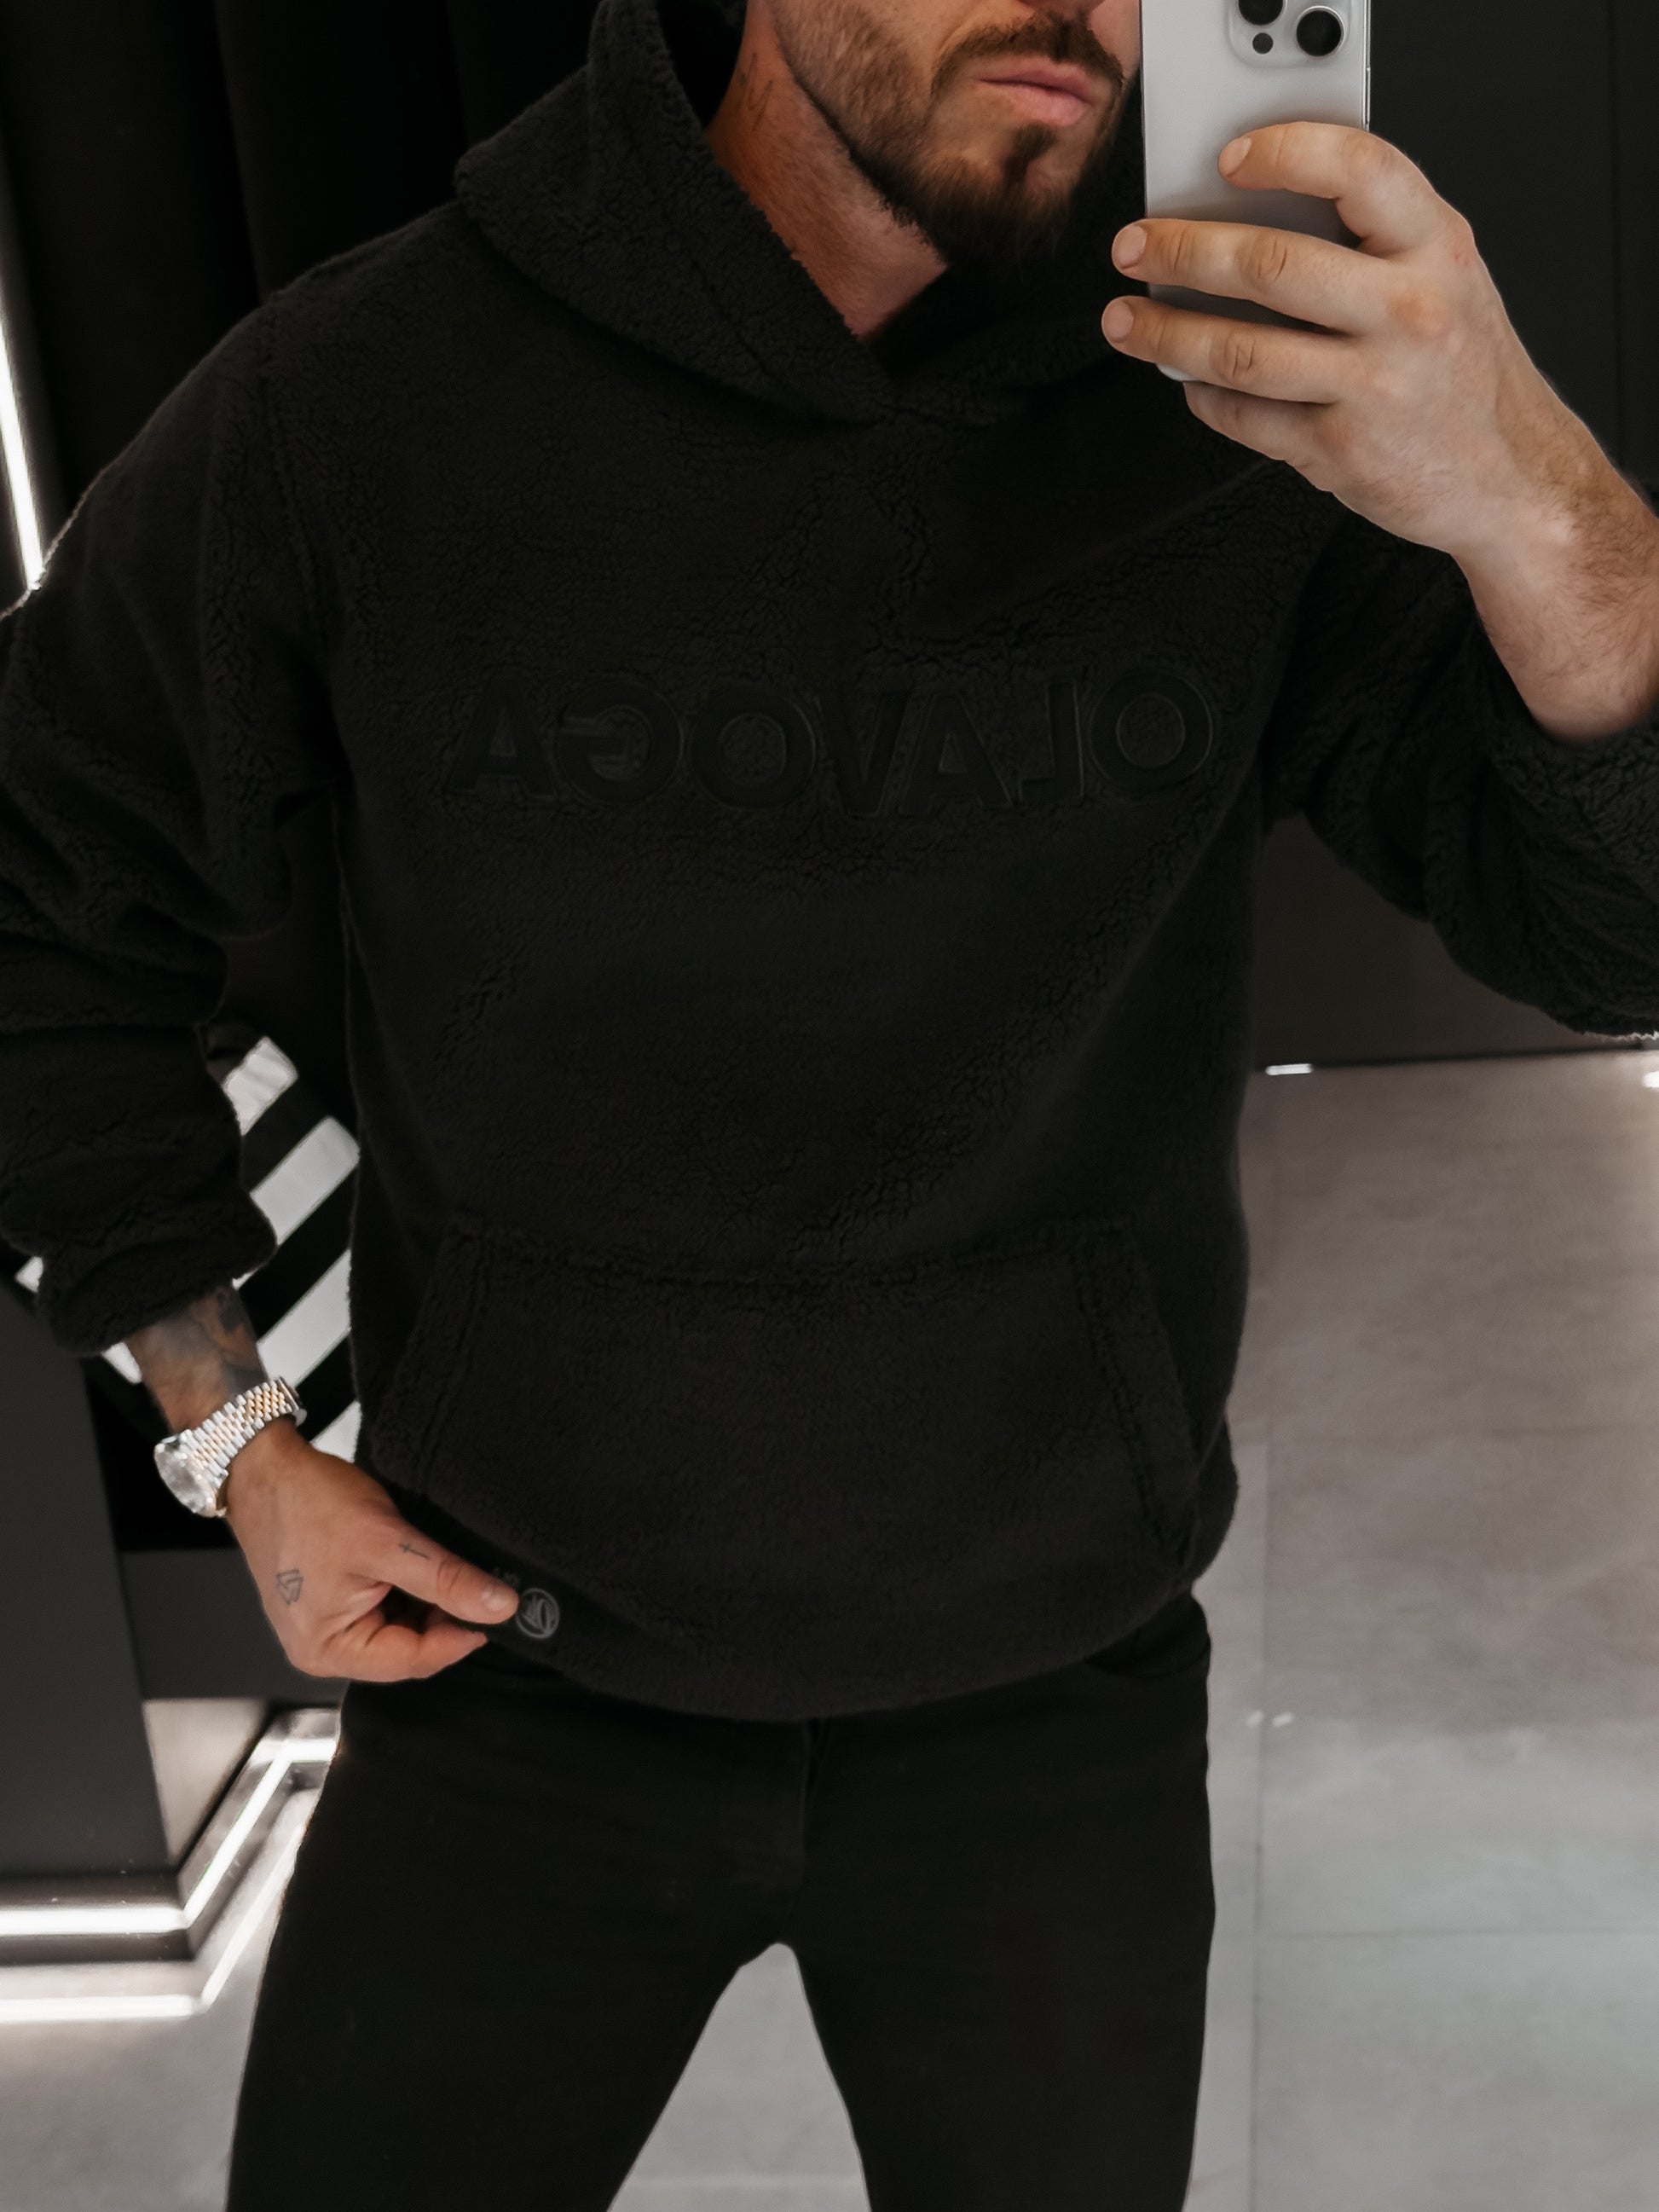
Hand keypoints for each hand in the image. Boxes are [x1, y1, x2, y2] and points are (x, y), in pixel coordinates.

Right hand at [221, 1420, 520, 1679]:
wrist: (264, 1469)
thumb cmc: (307, 1503)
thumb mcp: (387, 1541)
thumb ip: (446, 1579)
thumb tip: (498, 1607)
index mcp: (329, 1650)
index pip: (414, 1660)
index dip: (461, 1635)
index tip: (496, 1609)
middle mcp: (322, 1650)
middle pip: (406, 1650)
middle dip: (441, 1617)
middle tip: (468, 1578)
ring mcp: (323, 1628)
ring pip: (397, 1629)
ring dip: (424, 1602)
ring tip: (433, 1563)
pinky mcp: (327, 1605)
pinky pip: (380, 1610)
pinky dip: (404, 1591)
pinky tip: (410, 1562)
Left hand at [1101, 124, 1658, 739]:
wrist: (1513, 477)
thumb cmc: (1465, 371)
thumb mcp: (1448, 278)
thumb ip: (1375, 239)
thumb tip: (1254, 213)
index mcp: (1436, 248)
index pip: (1357, 170)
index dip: (1282, 155)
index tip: (1226, 160)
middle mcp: (1409, 312)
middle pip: (1270, 266)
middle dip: (1183, 252)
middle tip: (1135, 249)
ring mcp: (1374, 386)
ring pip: (1241, 350)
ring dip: (1168, 333)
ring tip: (1128, 321)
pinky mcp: (1342, 452)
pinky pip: (1249, 418)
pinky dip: (1205, 399)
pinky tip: (1190, 383)